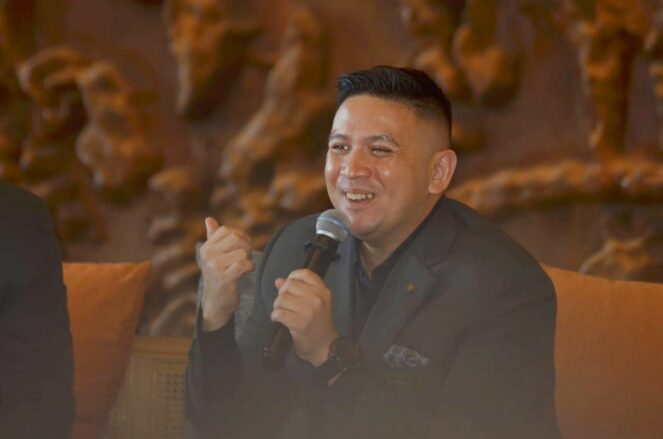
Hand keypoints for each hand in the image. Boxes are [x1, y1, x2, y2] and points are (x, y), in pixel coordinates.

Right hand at [199, 217, 253, 331]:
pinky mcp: (225, 279)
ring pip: (242, 252)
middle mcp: (208, 256)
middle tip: (247, 255)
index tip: (243, 244)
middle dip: (246, 245)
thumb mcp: (213, 256)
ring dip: (249, 258)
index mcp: (206, 248)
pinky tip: (248, 270)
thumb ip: (212, 237)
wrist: (215, 302)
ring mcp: (215, 267)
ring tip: (245, 264)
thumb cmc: (217, 276)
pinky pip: (243, 264)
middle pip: (236, 238)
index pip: (227, 230)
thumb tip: (209, 219)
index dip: (240, 234)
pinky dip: (250, 266)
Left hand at [271, 269, 338, 365]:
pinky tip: (279, 320)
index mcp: (322, 291)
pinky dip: (275, 316)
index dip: (292, 277)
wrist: (324, 346)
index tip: (288, 287)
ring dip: (277, 306)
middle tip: (283, 304)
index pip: (304, 273)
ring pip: (282, 298)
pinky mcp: (299, 323)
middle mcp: (317, 298)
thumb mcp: (314, 303)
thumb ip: (297, 290)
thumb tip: (278, 280)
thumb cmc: (319, 324)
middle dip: (282, 294)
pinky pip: (278, 313)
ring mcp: (309, 310)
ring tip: (281, 312)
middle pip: (289, 285)